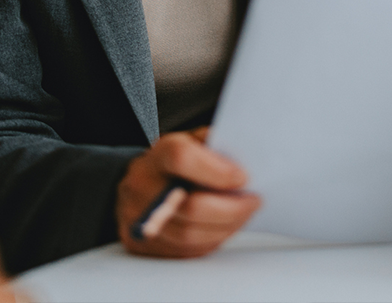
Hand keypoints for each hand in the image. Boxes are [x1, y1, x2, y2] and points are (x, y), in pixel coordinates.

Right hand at [117, 128, 260, 257]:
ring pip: (190, 234)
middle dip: (231, 208)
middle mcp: (142, 187)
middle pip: (190, 206)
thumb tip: (243, 165)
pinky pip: (186, 250)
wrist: (138, 185)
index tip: (243, 177)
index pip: (182, 158)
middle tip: (253, 201)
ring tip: (244, 214)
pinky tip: (225, 227)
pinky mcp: (145, 245)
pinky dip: (212, 239)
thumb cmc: (172, 164)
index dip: (216, 170)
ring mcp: (140, 219)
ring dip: (226, 227)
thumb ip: (215, 147)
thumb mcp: (192, 141)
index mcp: (157, 156)